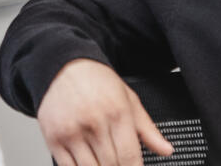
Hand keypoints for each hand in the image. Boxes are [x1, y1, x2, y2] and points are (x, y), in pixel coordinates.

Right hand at [35, 59, 171, 165]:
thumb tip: (166, 150)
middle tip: (119, 164)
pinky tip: (87, 165)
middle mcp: (93, 122)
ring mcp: (71, 131)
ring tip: (105, 163)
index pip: (130, 159)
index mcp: (116, 113)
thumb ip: (147, 129)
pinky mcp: (53, 137)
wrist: (62, 65)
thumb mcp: (128, 99)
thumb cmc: (97, 82)